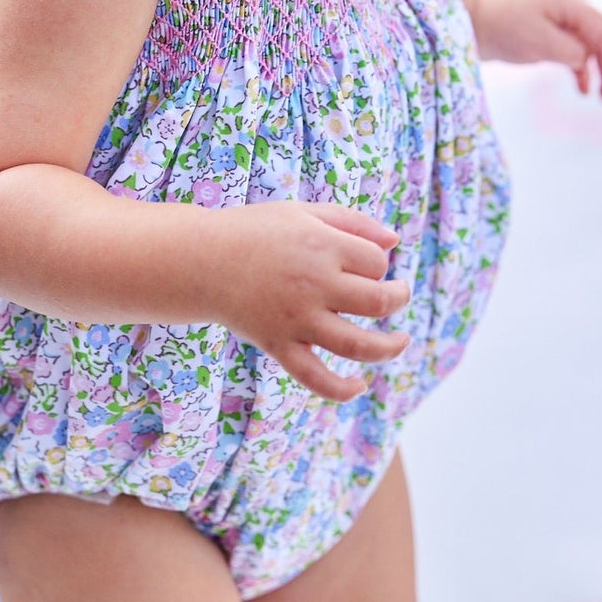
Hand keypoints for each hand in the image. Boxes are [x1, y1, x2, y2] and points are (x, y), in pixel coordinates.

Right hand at [210, 201, 410, 402]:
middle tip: (399, 295)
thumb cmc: (256, 231)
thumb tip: (395, 242)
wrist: (201, 260)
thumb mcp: (303, 212)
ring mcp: (297, 319)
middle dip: (398, 298)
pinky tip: (359, 386)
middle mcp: (314, 284)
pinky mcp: (279, 345)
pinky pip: (315, 377)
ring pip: (358, 345)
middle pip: (378, 302)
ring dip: (390, 348)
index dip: (379, 264)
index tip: (365, 263)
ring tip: (400, 341)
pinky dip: (341, 390)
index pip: (376, 262)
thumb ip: (352, 222)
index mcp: (321, 246)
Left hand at [476, 0, 601, 99]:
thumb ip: (572, 51)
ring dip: (599, 71)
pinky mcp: (540, 30)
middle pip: (601, 38)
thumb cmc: (500, 27)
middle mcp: (565, 6)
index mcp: (568, 1)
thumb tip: (586, 59)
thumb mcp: (540, 43)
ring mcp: (553, 17)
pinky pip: (569, 49)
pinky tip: (584, 90)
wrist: (463, 17)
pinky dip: (578, 69)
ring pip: (587, 45)